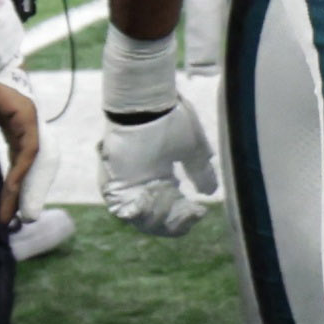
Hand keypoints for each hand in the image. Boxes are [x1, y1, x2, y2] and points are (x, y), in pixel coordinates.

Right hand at [0, 72, 42, 225]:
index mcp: (12, 126)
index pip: (15, 161)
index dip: (10, 184)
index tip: (2, 208)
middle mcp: (25, 126)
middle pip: (26, 167)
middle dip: (20, 194)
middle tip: (13, 220)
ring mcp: (29, 121)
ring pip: (29, 163)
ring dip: (21, 189)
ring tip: (12, 212)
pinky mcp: (28, 117)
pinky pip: (28, 150)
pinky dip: (20, 170)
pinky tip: (11, 187)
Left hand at [100, 89, 224, 233]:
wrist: (144, 102)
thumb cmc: (168, 119)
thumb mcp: (191, 148)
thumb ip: (199, 171)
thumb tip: (210, 192)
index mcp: (162, 177)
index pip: (173, 210)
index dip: (186, 217)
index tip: (200, 210)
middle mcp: (144, 185)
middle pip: (157, 220)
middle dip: (175, 221)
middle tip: (189, 210)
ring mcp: (127, 187)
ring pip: (141, 219)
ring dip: (159, 217)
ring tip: (173, 202)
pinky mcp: (113, 185)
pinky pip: (122, 210)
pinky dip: (137, 212)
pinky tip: (150, 200)